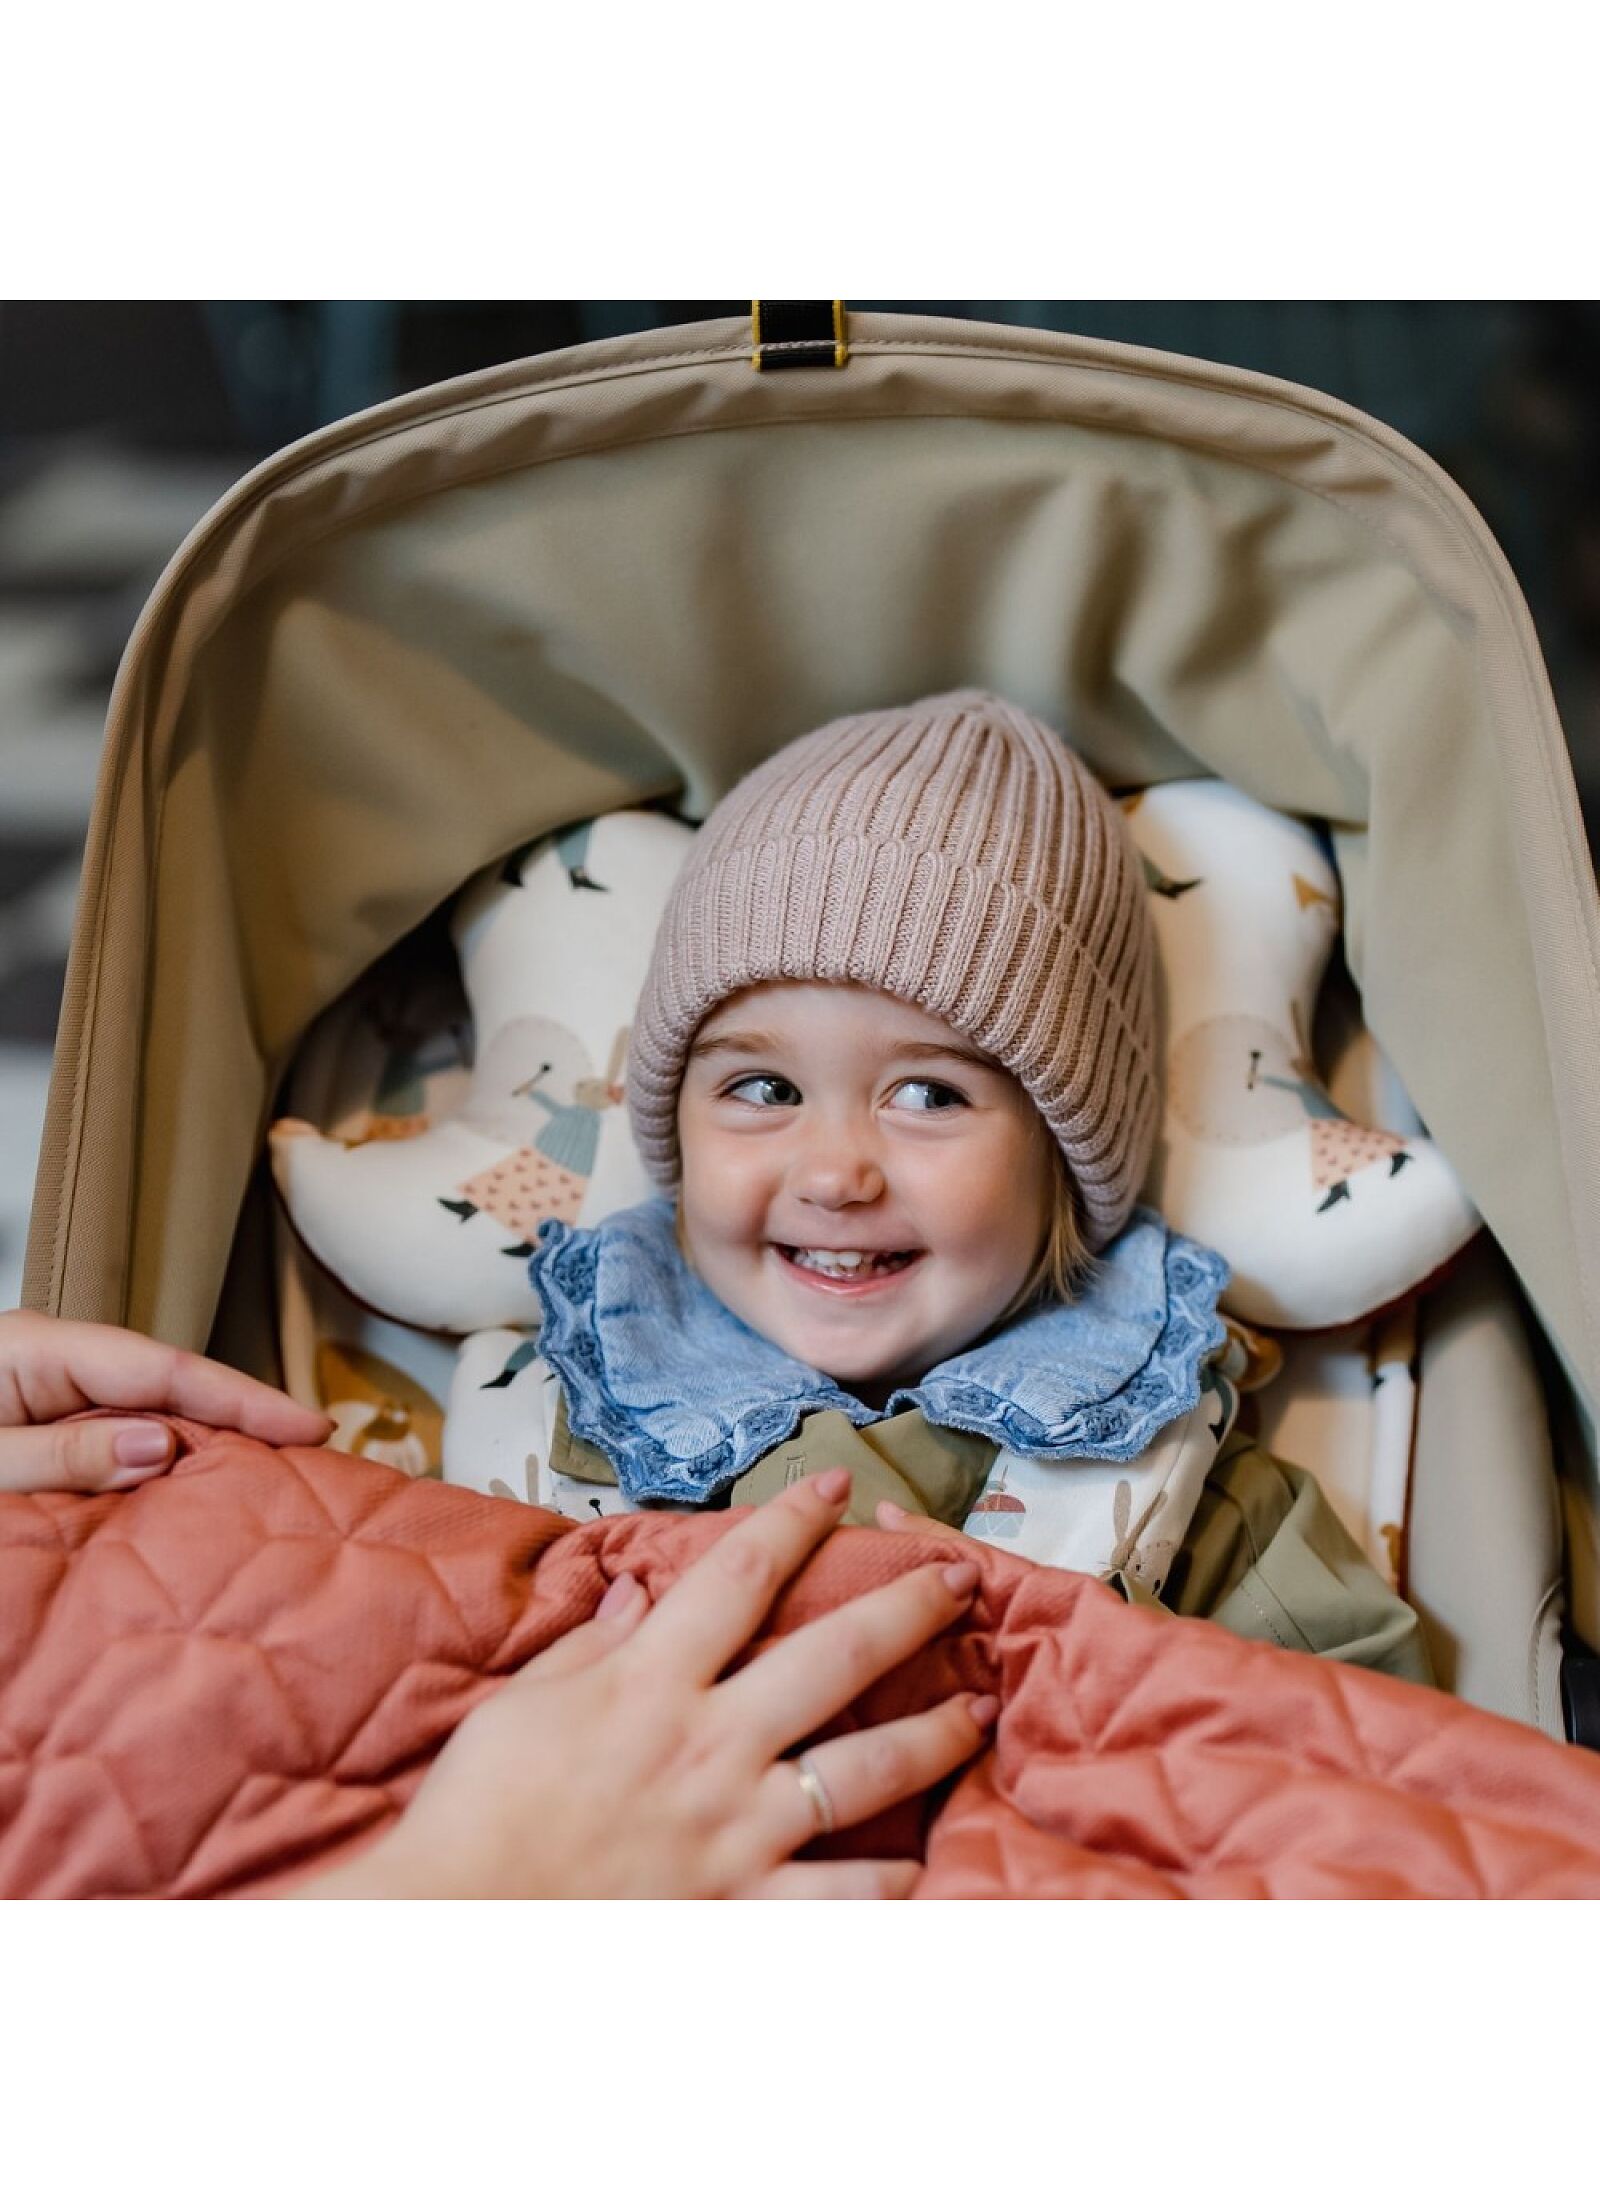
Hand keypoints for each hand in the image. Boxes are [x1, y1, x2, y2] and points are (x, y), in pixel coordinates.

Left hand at [0, 1308, 332, 1494]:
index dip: (243, 1398)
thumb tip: (159, 1446)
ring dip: (203, 1446)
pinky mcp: (46, 1427)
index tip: (310, 1427)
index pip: (165, 1368)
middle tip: (313, 1455)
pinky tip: (198, 1487)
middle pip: (169, 1384)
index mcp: (38, 1348)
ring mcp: (50, 1392)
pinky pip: (119, 1441)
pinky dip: (161, 1465)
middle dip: (240, 1418)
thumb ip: (61, 1456)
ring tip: (273, 1472)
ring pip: (149, 1413)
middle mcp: (55, 1361)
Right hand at [303, 1468, 994, 1898]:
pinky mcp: (739, 1906)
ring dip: (932, 1734)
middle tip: (961, 1577)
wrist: (455, 1924)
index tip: (838, 1488)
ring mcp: (735, 1830)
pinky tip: (919, 1864)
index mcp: (651, 1681)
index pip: (740, 1575)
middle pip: (835, 1656)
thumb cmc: (479, 1810)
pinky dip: (885, 1881)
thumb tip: (639, 1590)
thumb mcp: (522, 1703)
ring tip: (976, 1709)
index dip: (795, 1521)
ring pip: (865, 1770)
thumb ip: (593, 1645)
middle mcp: (709, 1745)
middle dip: (909, 1608)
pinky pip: (837, 1894)